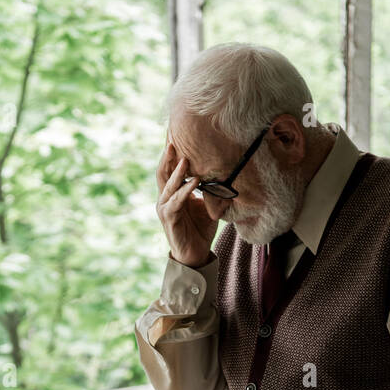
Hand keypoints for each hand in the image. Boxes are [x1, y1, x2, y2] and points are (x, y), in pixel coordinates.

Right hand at [156, 140, 218, 267]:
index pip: (169, 169)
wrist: (194, 254)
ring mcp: (165, 208)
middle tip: (173, 138)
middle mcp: (165, 198)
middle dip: (168, 156)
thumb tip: (227, 175)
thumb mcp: (208, 205)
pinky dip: (186, 190)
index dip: (171, 154)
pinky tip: (196, 181)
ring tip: (184, 157)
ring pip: (168, 184)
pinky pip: (177, 201)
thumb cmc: (200, 229)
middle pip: (163, 172)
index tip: (176, 135)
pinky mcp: (169, 218)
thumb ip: (211, 191)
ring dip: (177, 171)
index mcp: (173, 193)